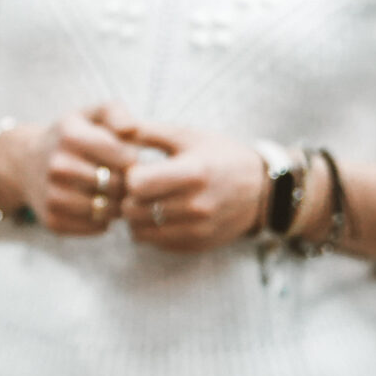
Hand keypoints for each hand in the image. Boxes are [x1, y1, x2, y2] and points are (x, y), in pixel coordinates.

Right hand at [0, 103, 142, 235]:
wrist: (25, 163)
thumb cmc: (70, 137)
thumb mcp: (90, 115)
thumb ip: (116, 113)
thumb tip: (132, 129)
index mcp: (70, 135)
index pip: (125, 158)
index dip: (133, 159)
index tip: (125, 157)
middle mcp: (58, 166)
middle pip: (118, 185)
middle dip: (127, 183)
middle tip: (121, 177)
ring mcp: (52, 195)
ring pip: (109, 209)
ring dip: (117, 203)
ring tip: (111, 191)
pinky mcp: (52, 220)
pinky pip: (97, 227)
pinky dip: (104, 219)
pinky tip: (96, 203)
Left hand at [119, 125, 268, 251]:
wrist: (261, 191)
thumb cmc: (221, 156)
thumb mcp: (188, 135)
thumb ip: (148, 132)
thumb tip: (113, 130)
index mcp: (194, 173)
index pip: (137, 184)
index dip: (129, 176)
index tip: (137, 169)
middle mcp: (196, 206)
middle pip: (133, 210)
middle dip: (128, 197)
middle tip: (137, 187)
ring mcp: (197, 230)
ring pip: (139, 232)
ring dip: (136, 216)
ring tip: (146, 200)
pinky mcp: (197, 245)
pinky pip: (156, 243)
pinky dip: (151, 229)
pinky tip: (160, 213)